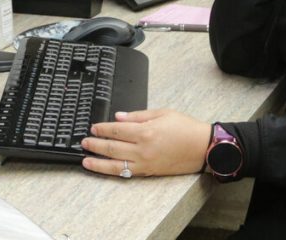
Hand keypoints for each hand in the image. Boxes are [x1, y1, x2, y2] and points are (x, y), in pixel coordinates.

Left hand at [81, 109, 211, 177]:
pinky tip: (105, 169)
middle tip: (84, 142)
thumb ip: (138, 115)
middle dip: (95, 144)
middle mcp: (143, 149)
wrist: (202, 147)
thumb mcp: (162, 113)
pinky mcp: (149, 172)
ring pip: (116, 164)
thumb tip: (119, 116)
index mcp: (146, 131)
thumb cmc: (185, 128)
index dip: (102, 129)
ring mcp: (145, 162)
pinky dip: (113, 171)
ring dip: (98, 162)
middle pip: (112, 147)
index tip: (93, 128)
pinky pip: (126, 173)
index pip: (116, 130)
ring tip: (86, 160)